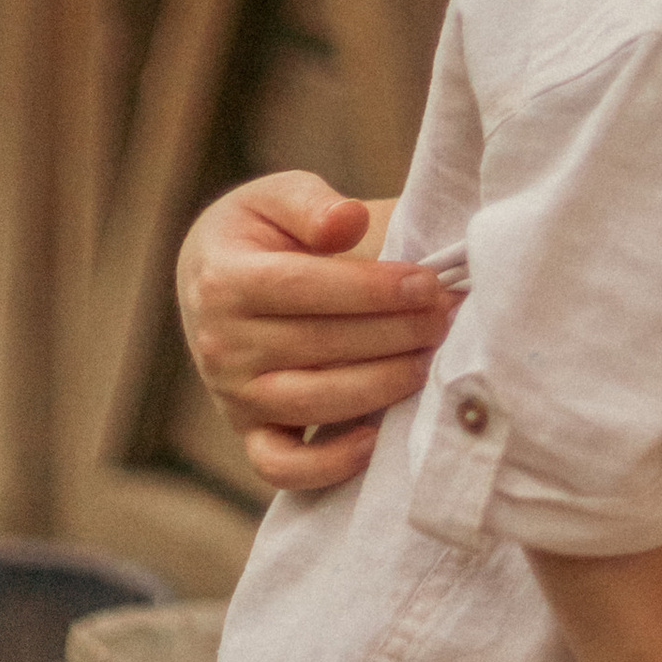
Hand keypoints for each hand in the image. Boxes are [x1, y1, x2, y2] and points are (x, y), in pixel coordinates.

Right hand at [174, 173, 449, 490]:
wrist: (213, 277)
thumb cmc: (261, 231)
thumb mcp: (275, 196)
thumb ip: (311, 204)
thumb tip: (347, 221)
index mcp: (226, 279)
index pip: (305, 288)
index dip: (372, 289)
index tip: (427, 284)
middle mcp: (222, 344)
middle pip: (318, 346)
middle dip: (395, 333)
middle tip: (448, 318)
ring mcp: (233, 394)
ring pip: (311, 404)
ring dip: (380, 386)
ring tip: (428, 360)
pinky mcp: (249, 431)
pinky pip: (281, 465)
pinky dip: (327, 465)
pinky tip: (376, 439)